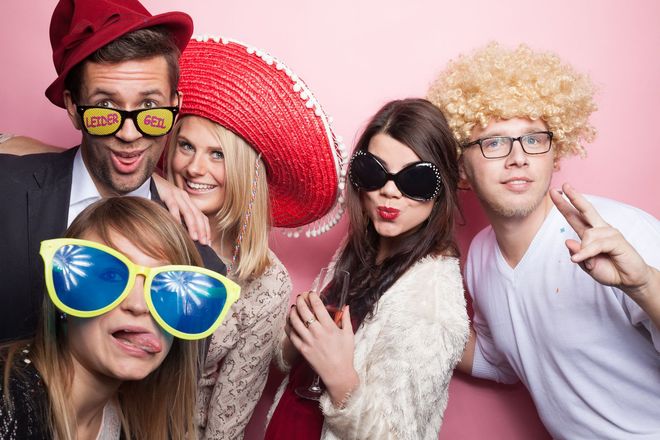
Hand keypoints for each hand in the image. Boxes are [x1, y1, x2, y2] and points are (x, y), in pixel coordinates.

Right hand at [152, 174, 210, 243]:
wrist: (147, 178)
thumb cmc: (158, 195)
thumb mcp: (171, 206)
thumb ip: (178, 216)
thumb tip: (184, 234)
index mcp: (188, 201)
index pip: (201, 217)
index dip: (206, 230)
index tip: (207, 242)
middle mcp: (185, 198)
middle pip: (197, 216)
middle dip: (202, 230)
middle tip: (204, 243)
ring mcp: (177, 195)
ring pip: (188, 212)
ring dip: (193, 226)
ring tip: (195, 238)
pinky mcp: (167, 194)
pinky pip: (173, 207)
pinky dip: (176, 217)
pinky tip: (178, 226)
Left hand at [288, 292, 358, 402]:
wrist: (338, 374)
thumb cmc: (345, 354)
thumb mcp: (349, 335)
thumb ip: (346, 319)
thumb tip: (346, 306)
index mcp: (329, 327)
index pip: (318, 307)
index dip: (313, 297)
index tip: (311, 293)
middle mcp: (317, 332)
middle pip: (304, 311)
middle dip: (300, 301)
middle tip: (300, 297)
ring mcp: (308, 341)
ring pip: (295, 322)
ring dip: (292, 312)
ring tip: (293, 307)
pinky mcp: (302, 350)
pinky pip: (291, 335)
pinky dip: (289, 326)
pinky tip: (289, 322)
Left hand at [550, 183, 653, 298]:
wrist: (629, 280)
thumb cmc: (609, 270)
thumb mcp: (586, 265)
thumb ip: (577, 255)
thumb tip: (567, 241)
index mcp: (590, 233)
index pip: (575, 216)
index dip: (565, 204)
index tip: (555, 192)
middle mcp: (599, 229)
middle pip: (585, 210)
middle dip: (573, 197)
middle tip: (563, 186)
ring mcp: (609, 233)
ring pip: (587, 235)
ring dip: (584, 252)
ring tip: (590, 263)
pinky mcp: (617, 240)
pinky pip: (595, 245)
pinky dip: (586, 253)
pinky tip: (579, 259)